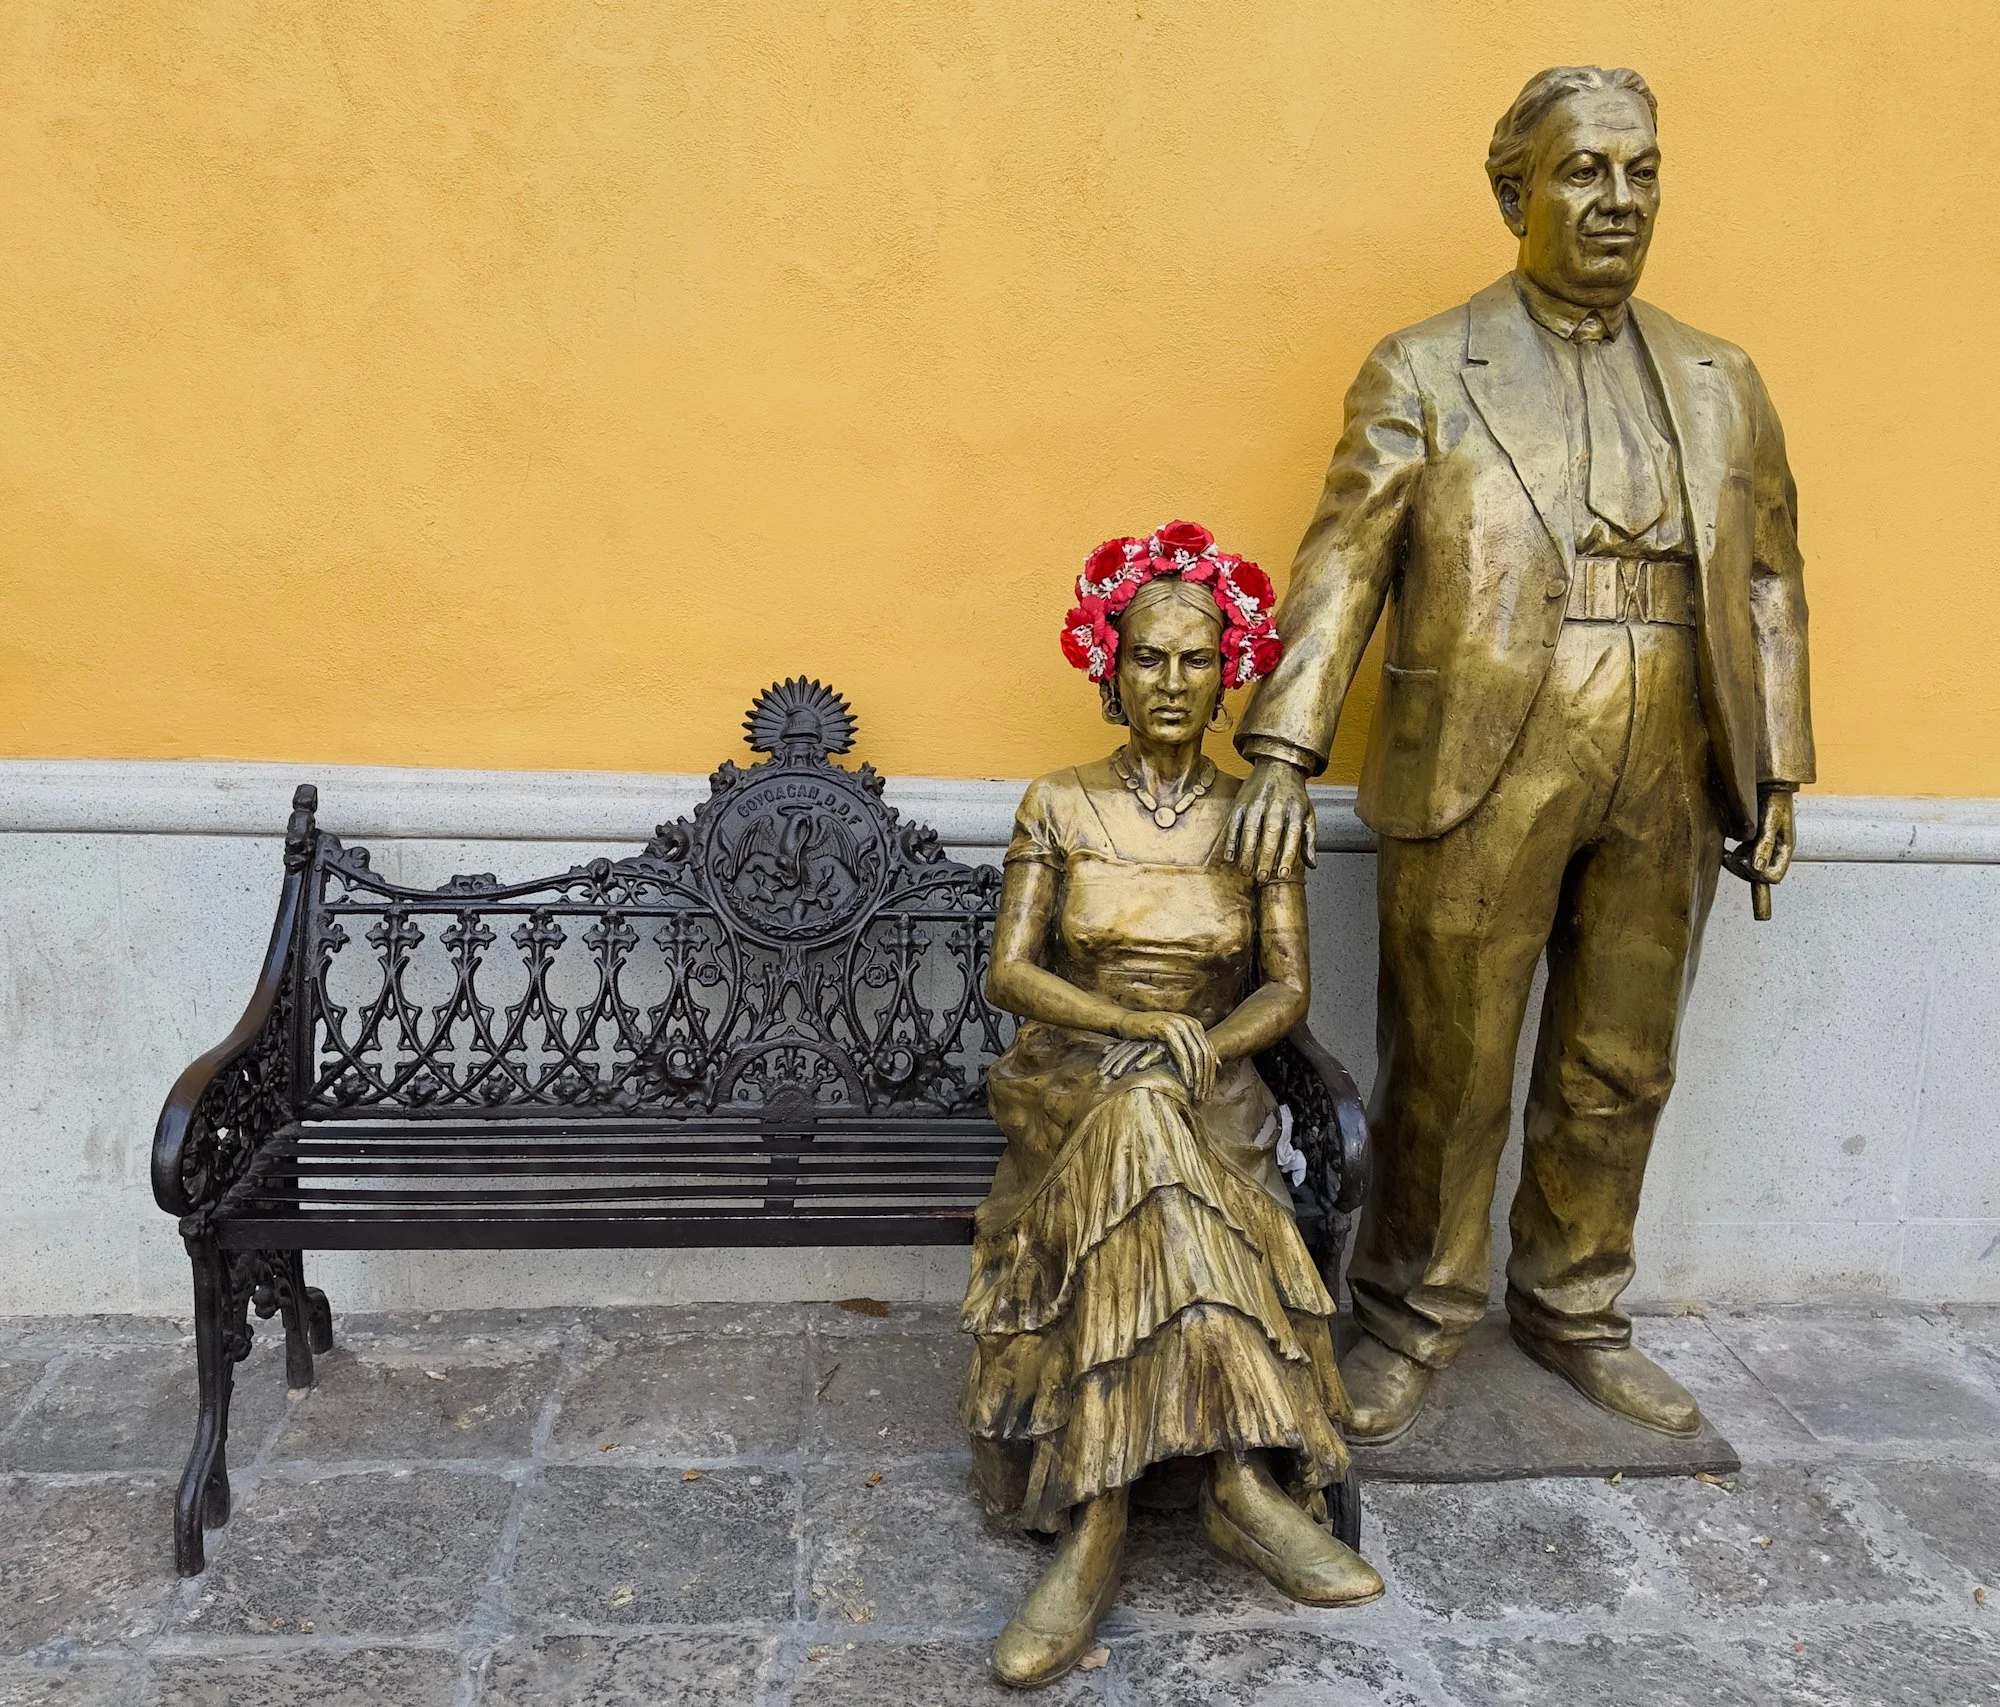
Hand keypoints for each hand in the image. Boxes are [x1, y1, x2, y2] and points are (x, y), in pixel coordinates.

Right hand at [1112, 1011, 1216, 1099]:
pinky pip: (1181, 1053)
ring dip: (1198, 1076)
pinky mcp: (1167, 1029)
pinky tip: (1186, 1082)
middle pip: (1205, 1054)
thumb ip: (1194, 1050)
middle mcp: (1190, 1023)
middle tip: (1204, 1097)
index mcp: (1195, 1025)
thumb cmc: (1149, 1036)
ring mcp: (1179, 1024)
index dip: (1211, 1074)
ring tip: (1197, 1093)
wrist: (1127, 1023)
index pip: (1209, 1053)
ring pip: (1196, 1055)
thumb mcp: (1175, 1042)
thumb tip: (1220, 1064)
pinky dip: (1186, 1069)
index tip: (1209, 1093)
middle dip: (1206, 1078)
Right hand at [1224, 757, 1315, 880]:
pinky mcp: (1241, 802)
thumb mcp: (1308, 814)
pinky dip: (1231, 841)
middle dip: (1265, 857)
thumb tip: (1312, 865)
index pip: (1292, 835)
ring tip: (1245, 871)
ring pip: (1250, 830)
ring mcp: (1256, 803)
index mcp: (1295, 809)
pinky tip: (1230, 857)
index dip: (1287, 856)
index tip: (1283, 874)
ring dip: (1246, 852)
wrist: (1278, 764)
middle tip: (1262, 878)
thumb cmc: (1294, 795)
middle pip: (1270, 834)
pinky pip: (1234, 824)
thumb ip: (1309, 840)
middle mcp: (1276, 805)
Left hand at [1724, 787, 1795, 885]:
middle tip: (1729, 857)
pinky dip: (1733, 858)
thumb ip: (1765, 844)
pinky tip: (1726, 851)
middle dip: (1743, 870)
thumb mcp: (1771, 821)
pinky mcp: (1753, 844)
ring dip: (1736, 864)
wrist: (1769, 786)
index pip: (1774, 877)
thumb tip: (1758, 867)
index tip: (1743, 862)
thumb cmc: (1775, 800)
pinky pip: (1743, 859)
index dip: (1757, 875)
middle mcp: (1775, 852)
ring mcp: (1764, 849)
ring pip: (1750, 869)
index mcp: (1784, 849)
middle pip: (1760, 875)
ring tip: (1727, 853)